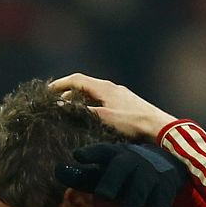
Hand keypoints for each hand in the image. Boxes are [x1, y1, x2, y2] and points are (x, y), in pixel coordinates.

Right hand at [48, 73, 175, 140]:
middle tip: (56, 103)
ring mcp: (119, 94)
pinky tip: (91, 115)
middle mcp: (111, 87)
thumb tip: (61, 105)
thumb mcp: (103, 118)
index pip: (76, 80)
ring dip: (80, 99)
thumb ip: (82, 111)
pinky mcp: (125, 102)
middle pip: (84, 85)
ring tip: (70, 110)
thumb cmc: (131, 122)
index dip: (60, 84)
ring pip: (94, 93)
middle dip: (68, 92)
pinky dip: (91, 104)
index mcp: (104, 87)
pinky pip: (102, 99)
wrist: (158, 126)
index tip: (47, 91)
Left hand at [56, 143, 188, 206]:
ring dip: (134, 200)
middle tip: (104, 194)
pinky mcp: (165, 189)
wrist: (167, 164)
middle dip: (112, 180)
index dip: (91, 153)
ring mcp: (150, 175)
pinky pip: (162, 202)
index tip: (78, 156)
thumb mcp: (106, 170)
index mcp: (115, 155)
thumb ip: (83, 175)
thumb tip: (58, 171)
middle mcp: (133, 162)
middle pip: (122, 168)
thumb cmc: (126, 171)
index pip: (102, 152)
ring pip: (142, 187)